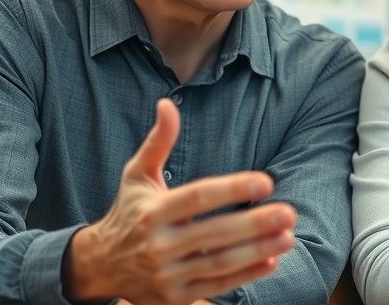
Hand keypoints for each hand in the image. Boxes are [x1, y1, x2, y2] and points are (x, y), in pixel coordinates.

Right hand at [63, 98, 296, 303]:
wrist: (100, 264)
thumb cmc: (128, 212)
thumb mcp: (136, 174)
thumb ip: (158, 142)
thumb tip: (167, 104)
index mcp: (152, 211)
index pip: (198, 197)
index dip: (232, 189)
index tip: (266, 181)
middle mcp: (158, 244)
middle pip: (215, 233)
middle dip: (255, 223)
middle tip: (288, 212)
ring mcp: (167, 274)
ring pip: (219, 263)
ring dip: (257, 250)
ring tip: (287, 236)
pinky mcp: (175, 297)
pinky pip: (216, 286)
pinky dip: (246, 276)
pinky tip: (272, 261)